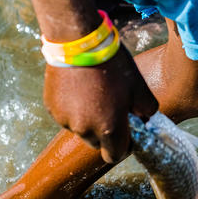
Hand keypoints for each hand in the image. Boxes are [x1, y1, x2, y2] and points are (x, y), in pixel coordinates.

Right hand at [43, 45, 157, 162]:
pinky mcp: (51, 107)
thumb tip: (145, 119)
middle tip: (111, 109)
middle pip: (97, 144)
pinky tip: (79, 88)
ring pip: (80, 129)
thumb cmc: (112, 64)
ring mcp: (65, 119)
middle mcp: (84, 129)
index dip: (123, 147)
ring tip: (94, 94)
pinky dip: (73, 108)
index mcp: (109, 128)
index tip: (126, 133)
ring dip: (88, 120)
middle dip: (105, 133)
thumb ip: (147, 110)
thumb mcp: (138, 86)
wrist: (78, 42)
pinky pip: (65, 116)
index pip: (115, 156)